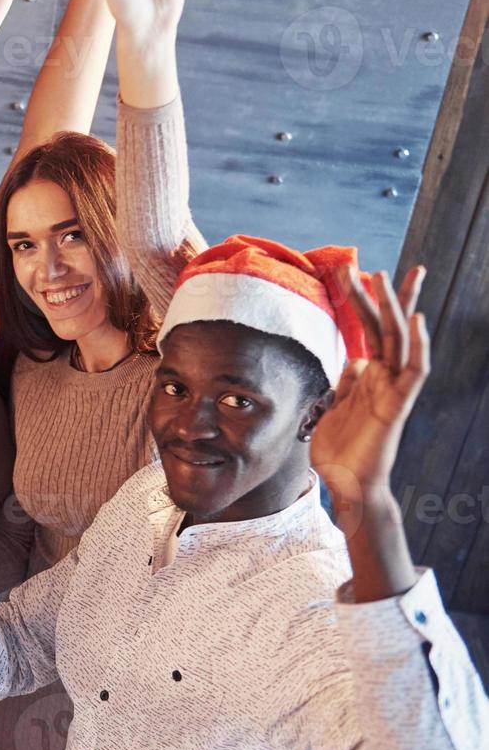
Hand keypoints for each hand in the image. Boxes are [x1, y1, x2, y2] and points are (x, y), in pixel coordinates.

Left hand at [311, 267, 428, 510]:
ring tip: (387, 277)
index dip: (362, 303)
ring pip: (398, 339)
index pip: (367, 331)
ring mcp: (392, 389)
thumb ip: (343, 385)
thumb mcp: (332, 409)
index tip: (353, 274)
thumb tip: (353, 360)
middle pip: (383, 327)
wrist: (347, 484)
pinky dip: (418, 344)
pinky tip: (415, 320)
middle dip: (378, 296)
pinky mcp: (398, 404)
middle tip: (368, 265)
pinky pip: (414, 370)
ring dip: (394, 307)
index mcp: (364, 376)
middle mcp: (382, 378)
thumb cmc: (339, 452)